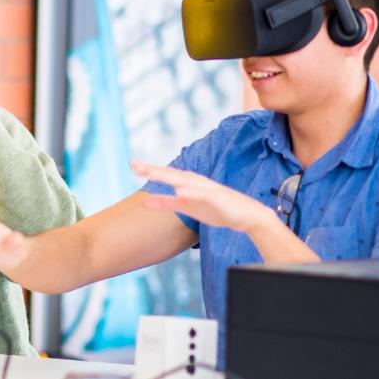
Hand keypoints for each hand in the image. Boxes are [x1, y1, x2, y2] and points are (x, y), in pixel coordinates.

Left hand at [133, 162, 278, 234]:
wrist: (246, 215)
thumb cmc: (215, 210)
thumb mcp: (186, 207)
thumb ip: (166, 203)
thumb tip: (145, 201)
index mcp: (188, 183)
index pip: (165, 173)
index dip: (148, 169)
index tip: (131, 164)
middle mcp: (195, 182)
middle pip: (171, 174)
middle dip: (152, 169)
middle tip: (134, 164)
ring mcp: (206, 189)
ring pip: (184, 181)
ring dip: (168, 176)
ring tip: (151, 173)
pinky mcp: (216, 199)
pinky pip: (201, 195)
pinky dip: (191, 191)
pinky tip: (180, 190)